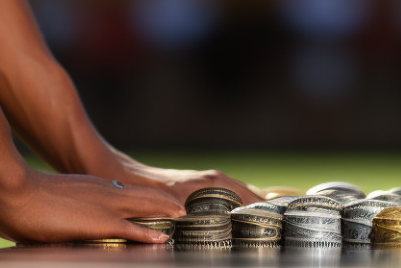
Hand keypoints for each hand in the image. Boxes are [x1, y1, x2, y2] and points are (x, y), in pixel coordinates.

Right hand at [0, 168, 184, 243]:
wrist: (10, 190)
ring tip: (182, 216)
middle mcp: (103, 192)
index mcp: (90, 188)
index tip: (156, 205)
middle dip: (163, 202)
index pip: (124, 193)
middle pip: (143, 196)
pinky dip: (149, 234)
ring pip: (145, 207)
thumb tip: (46, 224)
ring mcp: (103, 205)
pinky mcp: (99, 222)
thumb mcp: (45, 204)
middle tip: (182, 208)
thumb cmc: (16, 199)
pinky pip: (132, 229)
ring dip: (165, 212)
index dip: (143, 199)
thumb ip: (56, 214)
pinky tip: (163, 238)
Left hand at [115, 160, 262, 205]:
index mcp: (210, 182)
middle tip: (275, 218)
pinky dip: (235, 197)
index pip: (244, 194)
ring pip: (234, 189)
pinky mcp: (195, 182)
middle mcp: (210, 178)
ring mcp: (203, 179)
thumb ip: (192, 215)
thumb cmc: (147, 190)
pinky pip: (224, 189)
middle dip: (259, 203)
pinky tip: (236, 208)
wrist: (126, 174)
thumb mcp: (172, 206)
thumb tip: (214, 224)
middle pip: (244, 190)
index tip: (274, 216)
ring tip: (262, 215)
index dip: (259, 205)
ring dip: (248, 200)